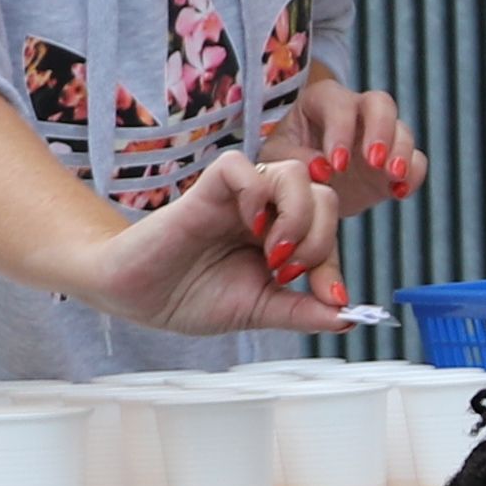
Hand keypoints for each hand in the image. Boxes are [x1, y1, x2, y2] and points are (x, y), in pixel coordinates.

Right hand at [80, 150, 363, 332]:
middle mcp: (264, 212)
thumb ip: (302, 311)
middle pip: (322, 193)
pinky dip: (255, 192)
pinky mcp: (205, 191)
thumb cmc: (189, 298)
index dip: (334, 263)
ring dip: (297, 215)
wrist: (136, 298)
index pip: (328, 229)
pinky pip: (240, 166)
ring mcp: (237, 199)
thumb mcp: (259, 310)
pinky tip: (248, 227)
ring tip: (273, 254)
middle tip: (288, 270)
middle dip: (321, 237)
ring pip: (293, 173)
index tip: (333, 298)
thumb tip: (349, 319)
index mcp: (279, 236)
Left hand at [276, 76, 429, 206]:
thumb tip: (322, 167)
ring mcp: (381, 135)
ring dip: (402, 153)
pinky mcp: (396, 160)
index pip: (339, 104)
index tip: (337, 165)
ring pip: (403, 129)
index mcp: (322, 101)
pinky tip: (399, 192)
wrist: (303, 187)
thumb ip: (295, 159)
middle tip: (375, 161)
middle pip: (381, 103)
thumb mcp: (277, 160)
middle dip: (382, 131)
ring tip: (394, 177)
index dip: (341, 130)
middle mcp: (356, 111)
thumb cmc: (285, 162)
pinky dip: (414, 174)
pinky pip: (417, 160)